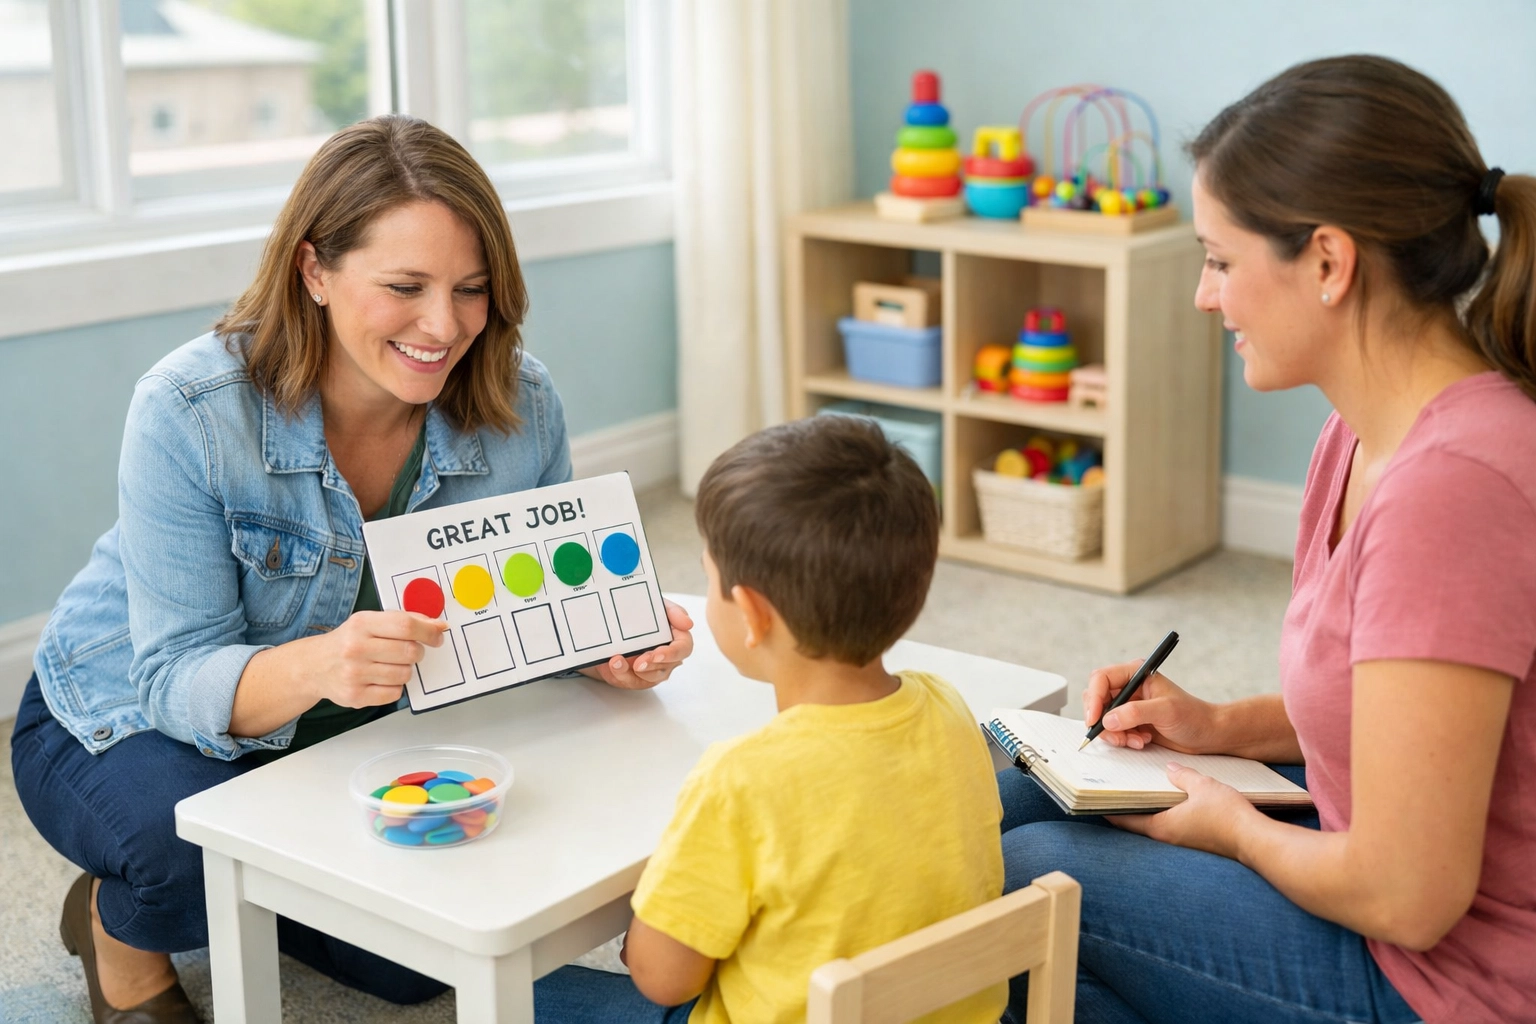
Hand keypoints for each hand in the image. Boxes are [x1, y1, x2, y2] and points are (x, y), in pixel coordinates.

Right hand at [310, 610, 445, 707]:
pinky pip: (395, 693)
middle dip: (417, 652)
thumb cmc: (348, 642)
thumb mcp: (370, 622)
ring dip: (405, 670)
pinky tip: (381, 679)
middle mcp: (356, 648)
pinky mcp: (355, 696)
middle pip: (409, 651)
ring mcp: (354, 674)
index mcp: (362, 624)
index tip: (438, 635)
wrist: (314, 666)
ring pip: (405, 674)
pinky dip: (394, 686)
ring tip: (390, 665)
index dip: (428, 631)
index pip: (405, 625)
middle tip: (411, 651)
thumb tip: (437, 625)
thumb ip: (404, 620)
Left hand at [583, 600, 694, 689]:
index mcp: (676, 638)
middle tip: (638, 663)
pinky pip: (631, 682)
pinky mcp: (637, 678)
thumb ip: (673, 611)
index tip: (657, 654)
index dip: (672, 653)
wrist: (614, 625)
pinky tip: (612, 664)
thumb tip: (688, 623)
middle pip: (666, 667)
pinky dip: (620, 674)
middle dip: (651, 666)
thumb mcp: (656, 605)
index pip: (683, 648)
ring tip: (616, 661)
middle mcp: (668, 657)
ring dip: (632, 672)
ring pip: (649, 678)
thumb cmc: (641, 614)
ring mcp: (653, 669)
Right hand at [1084, 660, 1218, 753]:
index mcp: (1136, 674)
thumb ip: (1135, 713)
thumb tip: (1107, 720)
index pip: (1101, 679)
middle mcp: (1129, 687)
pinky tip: (1141, 741)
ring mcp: (1129, 705)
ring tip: (1135, 740)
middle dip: (1103, 721)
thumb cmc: (1193, 716)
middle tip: (1116, 736)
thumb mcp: (1165, 711)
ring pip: (1103, 718)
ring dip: (1115, 733)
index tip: (1095, 719)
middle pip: (1097, 699)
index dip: (1093, 698)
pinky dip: (1122, 739)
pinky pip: (1113, 730)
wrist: (1208, 735)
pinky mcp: (1131, 722)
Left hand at [1110, 763, 1257, 859]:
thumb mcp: (1202, 786)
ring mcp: (1181, 838)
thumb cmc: (1228, 816)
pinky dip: (1164, 809)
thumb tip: (1169, 769)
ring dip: (1145, 806)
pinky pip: (1171, 821)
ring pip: (1154, 821)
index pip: (1124, 819)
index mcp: (1161, 826)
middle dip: (1125, 804)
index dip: (1107, 807)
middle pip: (1136, 820)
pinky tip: (1169, 795)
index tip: (1093, 797)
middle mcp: (1167, 836)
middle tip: (1113, 786)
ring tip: (1138, 787)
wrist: (1256, 839)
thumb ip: (1182, 775)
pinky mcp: (1195, 838)